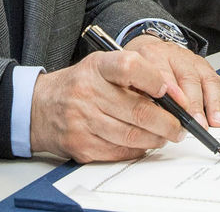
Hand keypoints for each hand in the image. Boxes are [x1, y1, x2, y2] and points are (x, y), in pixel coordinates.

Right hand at [29, 47, 183, 162]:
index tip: (170, 91)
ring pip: (133, 136)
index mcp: (96, 67)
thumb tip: (172, 95)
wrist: (39, 107)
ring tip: (165, 136)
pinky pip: (120, 152)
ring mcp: (83, 121)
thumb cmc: (79, 85)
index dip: (155, 80)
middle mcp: (87, 92)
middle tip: (179, 126)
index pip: (129, 67)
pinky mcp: (82, 146)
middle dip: (168, 122)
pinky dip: (138, 150)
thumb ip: (134, 74)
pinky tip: (143, 143)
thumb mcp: (101, 67)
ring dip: (157, 139)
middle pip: (139, 110)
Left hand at [123, 34, 219, 129]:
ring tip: (216, 123)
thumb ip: (137, 92)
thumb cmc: (140, 68)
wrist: (149, 48)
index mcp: (152, 56)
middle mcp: (176, 57)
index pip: (161, 71)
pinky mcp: (207, 70)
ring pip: (208, 81)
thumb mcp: (130, 75)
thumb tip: (147, 117)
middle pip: (189, 78)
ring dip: (214, 105)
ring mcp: (194, 63)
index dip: (171, 89)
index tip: (177, 107)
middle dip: (195, 103)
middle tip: (197, 123)